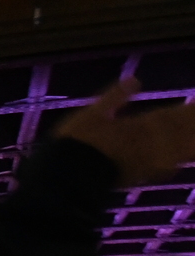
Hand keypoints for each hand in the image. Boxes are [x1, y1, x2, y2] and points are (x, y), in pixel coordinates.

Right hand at [56, 80, 194, 186]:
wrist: (73, 175)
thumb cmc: (79, 141)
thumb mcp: (93, 113)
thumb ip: (115, 97)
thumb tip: (135, 79)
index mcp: (138, 125)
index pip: (168, 116)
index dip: (187, 111)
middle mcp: (147, 144)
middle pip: (177, 133)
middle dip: (191, 125)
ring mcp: (147, 162)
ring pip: (176, 152)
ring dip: (189, 145)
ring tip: (194, 141)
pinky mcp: (141, 176)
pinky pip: (165, 169)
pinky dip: (175, 164)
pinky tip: (176, 164)